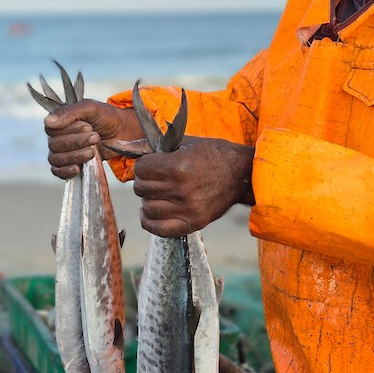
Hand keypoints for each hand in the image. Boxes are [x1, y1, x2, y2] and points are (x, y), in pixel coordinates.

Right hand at [44, 100, 140, 179]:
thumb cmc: (106, 117)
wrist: (123, 133)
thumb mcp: (90, 108)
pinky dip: (65, 171)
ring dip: (75, 156)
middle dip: (77, 142)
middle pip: (54, 145)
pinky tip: (77, 168)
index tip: (88, 127)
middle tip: (96, 137)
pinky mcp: (69, 164)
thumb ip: (69, 112)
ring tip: (92, 151)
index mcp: (60, 121)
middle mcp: (58, 136)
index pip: (51, 129)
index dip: (69, 130)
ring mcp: (62, 151)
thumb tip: (48, 121)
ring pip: (56, 158)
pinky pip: (58, 171)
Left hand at [132, 137, 254, 237]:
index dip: (143, 165)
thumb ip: (160, 148)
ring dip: (148, 199)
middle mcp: (181, 189)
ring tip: (157, 193)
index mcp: (178, 167)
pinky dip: (149, 221)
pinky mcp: (194, 223)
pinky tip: (149, 212)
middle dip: (144, 181)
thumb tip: (131, 149)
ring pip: (147, 208)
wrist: (242, 173)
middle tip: (154, 178)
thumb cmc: (213, 154)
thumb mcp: (186, 144)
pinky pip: (159, 228)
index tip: (150, 165)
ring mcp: (188, 209)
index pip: (141, 169)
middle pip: (141, 189)